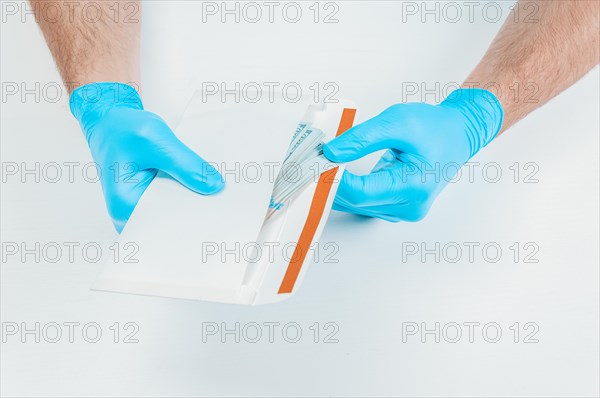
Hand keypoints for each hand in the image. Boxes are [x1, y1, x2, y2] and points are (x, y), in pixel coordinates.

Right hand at [70, 83, 223, 231]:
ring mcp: (142, 208)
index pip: (169, 224)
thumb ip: (185, 165)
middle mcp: (131, 214)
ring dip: (194, 198)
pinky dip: (188, 190)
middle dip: (197, 207)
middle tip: (221, 194)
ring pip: (177, 211)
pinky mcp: (152, 199)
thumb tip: (214, 186)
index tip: (219, 206)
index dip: (195, 216)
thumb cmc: (121, 130)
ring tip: (212, 185)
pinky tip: (200, 180)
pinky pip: (176, 200)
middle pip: (174, 222)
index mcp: (126, 207)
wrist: (109, 121)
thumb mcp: (156, 141)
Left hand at [322, 88, 502, 221]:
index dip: (332, 181)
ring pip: (357, 206)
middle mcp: (409, 206)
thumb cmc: (434, 128)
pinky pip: (364, 203)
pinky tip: (334, 176)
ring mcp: (403, 211)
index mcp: (413, 186)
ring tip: (319, 166)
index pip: (361, 192)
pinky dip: (347, 190)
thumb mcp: (398, 121)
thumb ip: (362, 138)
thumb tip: (331, 153)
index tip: (314, 164)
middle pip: (355, 202)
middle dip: (329, 183)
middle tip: (309, 164)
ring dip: (335, 188)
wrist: (457, 135)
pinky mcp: (397, 208)